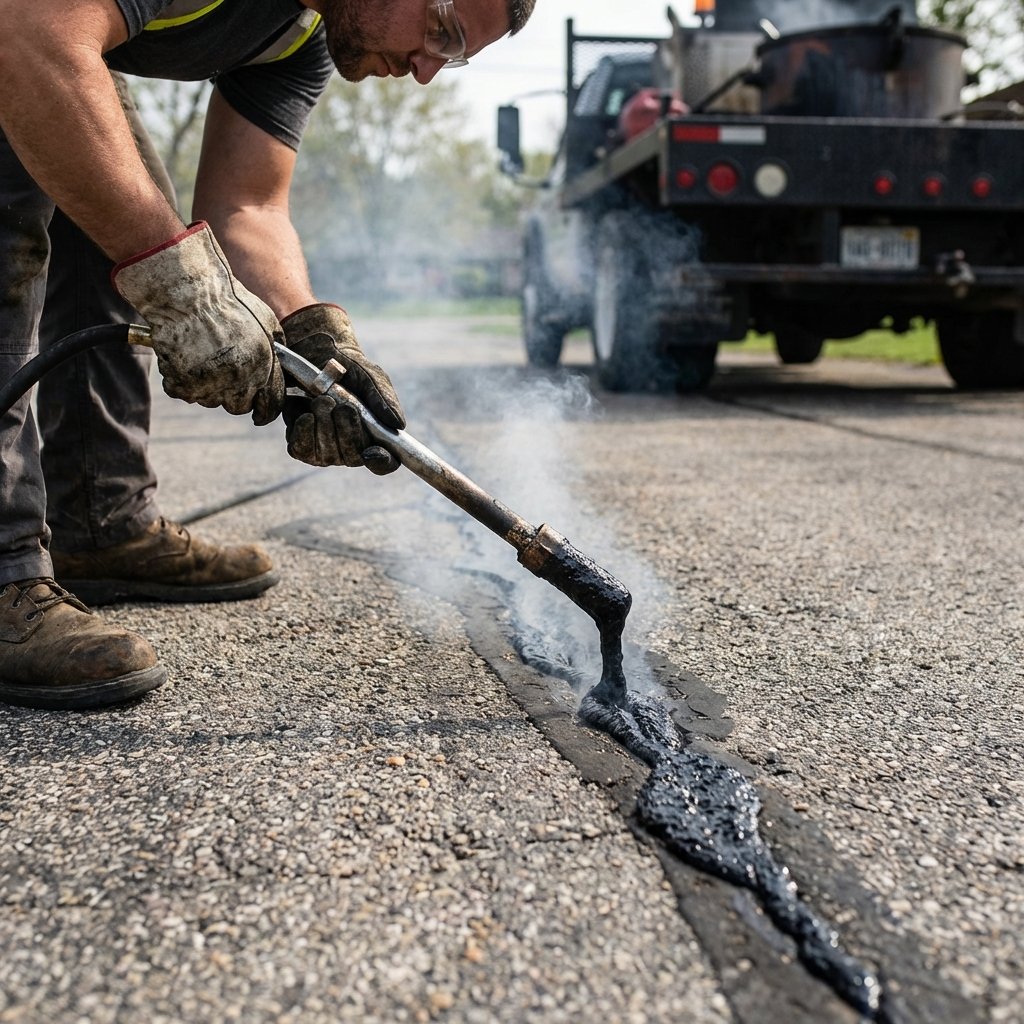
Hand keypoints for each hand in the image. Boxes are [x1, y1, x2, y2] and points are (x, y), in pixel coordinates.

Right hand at [112, 222, 284, 424]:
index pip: (270, 405)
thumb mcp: (267, 322)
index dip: (266, 411)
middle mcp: (238, 381)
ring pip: (211, 400)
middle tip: (227, 376)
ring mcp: (208, 384)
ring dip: (209, 386)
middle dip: (236, 395)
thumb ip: (275, 350)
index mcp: (262, 368)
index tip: (261, 414)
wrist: (189, 293)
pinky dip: (183, 380)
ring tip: (204, 358)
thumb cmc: (229, 302)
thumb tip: (281, 366)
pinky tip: (185, 358)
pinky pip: (184, 391)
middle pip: (239, 406)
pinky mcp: (182, 383)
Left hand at [280, 304, 405, 473]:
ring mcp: (327, 450)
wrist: (315, 356)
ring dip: (325, 426)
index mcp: (376, 436)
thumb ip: (383, 397)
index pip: (386, 463)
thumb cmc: (349, 369)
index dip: (381, 462)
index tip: (371, 451)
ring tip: (322, 400)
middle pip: (353, 457)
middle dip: (347, 431)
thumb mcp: (369, 376)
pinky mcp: (302, 445)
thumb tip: (398, 424)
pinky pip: (302, 450)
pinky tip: (305, 411)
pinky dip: (304, 429)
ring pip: (327, 454)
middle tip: (342, 405)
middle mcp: (353, 448)